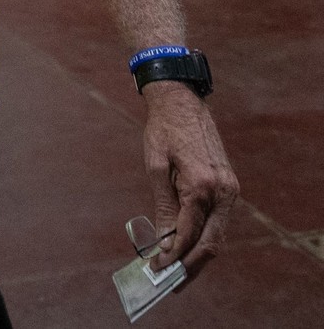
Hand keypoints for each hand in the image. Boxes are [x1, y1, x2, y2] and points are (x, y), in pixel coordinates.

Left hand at [140, 82, 238, 278]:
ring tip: (178, 273)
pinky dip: (205, 237)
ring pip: (218, 234)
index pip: (188, 233)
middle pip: (210, 242)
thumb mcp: (155, 166)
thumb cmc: (163, 130)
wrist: (182, 102)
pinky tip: (188, 248)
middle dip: (190, 266)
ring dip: (199, 256)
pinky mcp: (229, 187)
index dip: (172, 255)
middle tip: (170, 283)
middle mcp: (223, 190)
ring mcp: (230, 189)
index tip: (156, 269)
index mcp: (202, 185)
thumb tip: (165, 241)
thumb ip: (163, 205)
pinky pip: (219, 221)